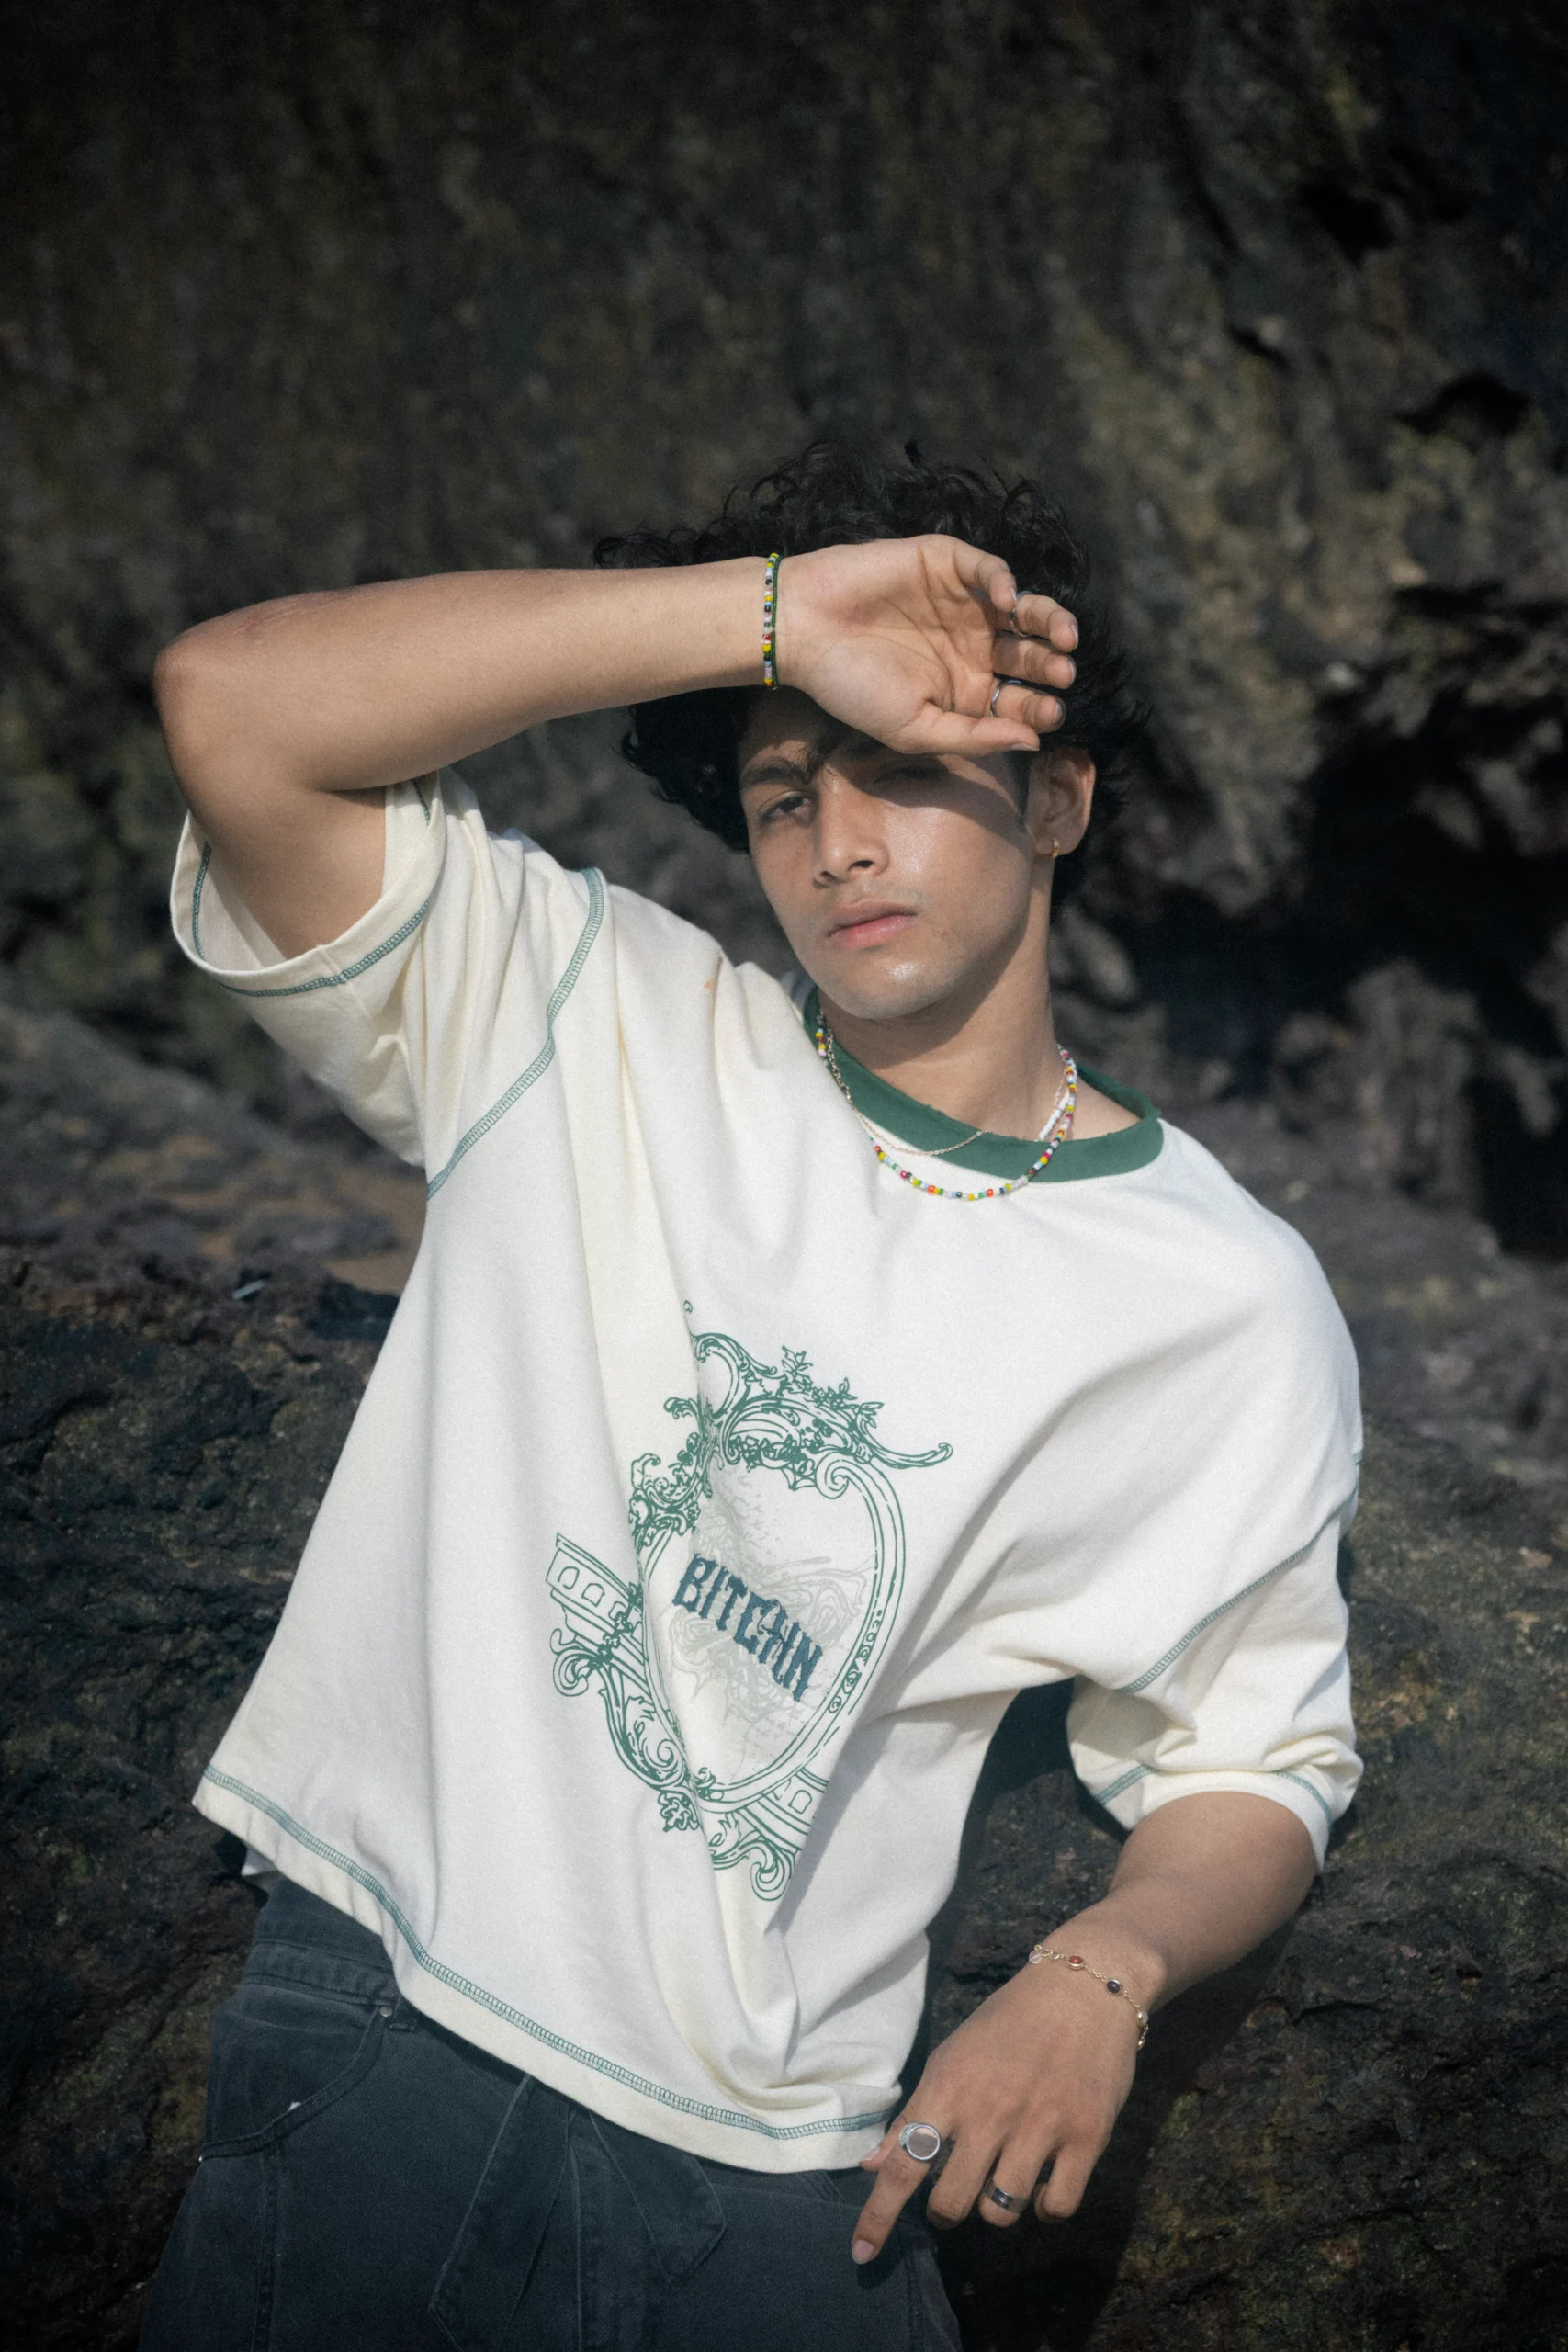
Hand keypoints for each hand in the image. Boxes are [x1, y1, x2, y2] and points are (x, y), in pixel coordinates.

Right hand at [777, 536, 1077, 759]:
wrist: (802, 632)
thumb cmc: (852, 689)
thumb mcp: (915, 729)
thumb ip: (973, 736)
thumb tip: (1034, 742)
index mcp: (964, 689)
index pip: (1016, 699)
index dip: (1039, 706)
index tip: (1051, 713)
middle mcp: (970, 646)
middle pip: (1027, 654)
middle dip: (1051, 665)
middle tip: (1063, 673)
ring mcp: (961, 604)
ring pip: (1021, 608)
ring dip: (1047, 620)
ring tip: (1063, 636)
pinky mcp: (945, 564)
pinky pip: (987, 568)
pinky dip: (1002, 580)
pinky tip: (1007, 600)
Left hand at [849, 1943, 1143, 2263]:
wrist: (1082, 1988)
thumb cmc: (1009, 2022)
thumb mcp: (951, 2056)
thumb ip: (914, 2115)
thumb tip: (873, 2165)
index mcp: (950, 2088)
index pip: (903, 2165)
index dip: (879, 2216)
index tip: (862, 2254)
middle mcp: (990, 2111)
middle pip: (951, 2203)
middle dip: (947, 2212)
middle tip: (956, 2193)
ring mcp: (1041, 2125)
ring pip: (1001, 2211)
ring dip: (995, 2208)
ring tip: (1001, 2180)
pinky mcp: (1087, 2136)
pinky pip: (1056, 2206)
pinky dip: (1044, 2209)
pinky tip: (1042, 2187)